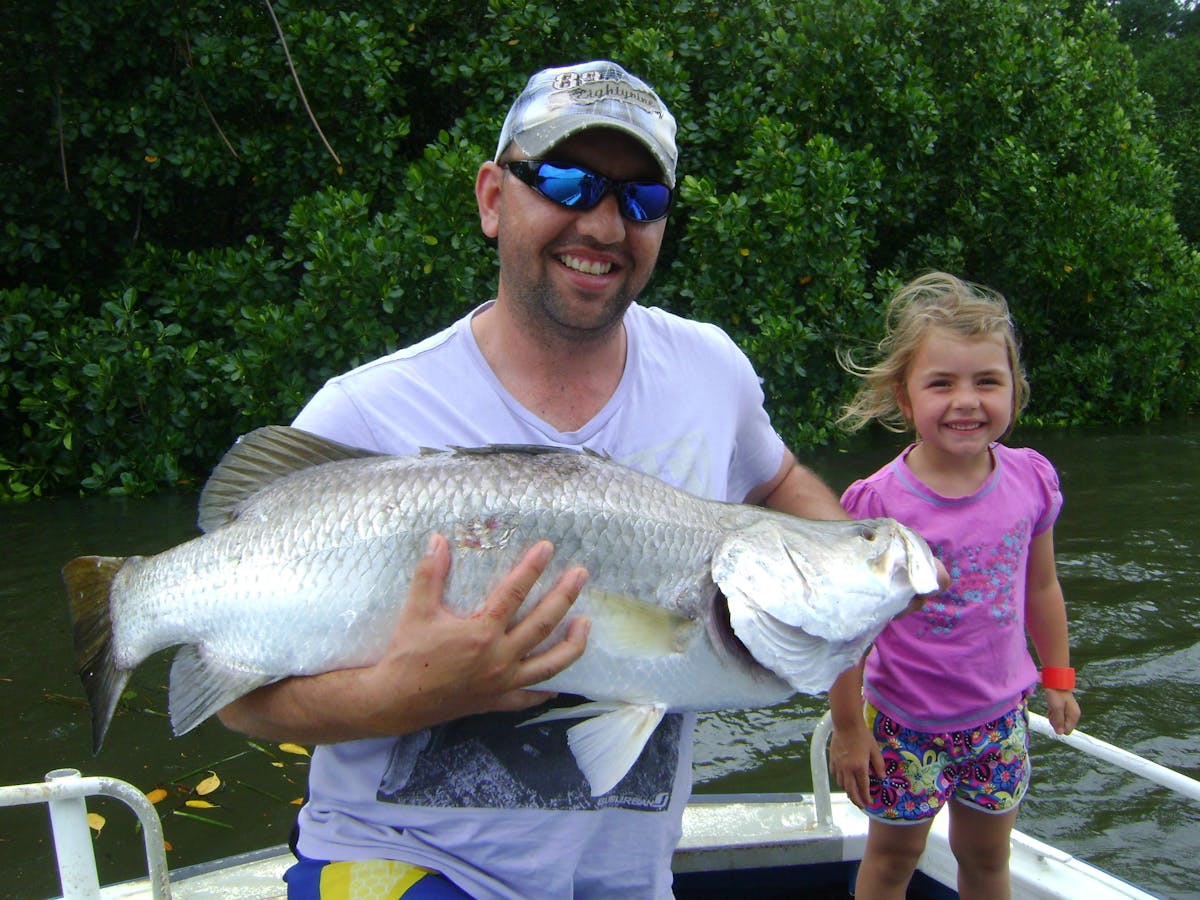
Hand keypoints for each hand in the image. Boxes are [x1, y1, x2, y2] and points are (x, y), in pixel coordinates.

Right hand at [358, 534, 590, 731]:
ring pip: (549, 664)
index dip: (532, 568)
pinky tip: (560, 684)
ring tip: (586, 624)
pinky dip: (546, 691)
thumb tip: (438, 540)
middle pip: (542, 623)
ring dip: (572, 644)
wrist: (396, 701)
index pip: (515, 592)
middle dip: (565, 596)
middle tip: (581, 575)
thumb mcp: (416, 610)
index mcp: (482, 632)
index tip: (548, 548)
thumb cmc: (407, 655)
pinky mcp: (497, 702)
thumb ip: (430, 574)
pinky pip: (529, 697)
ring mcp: (502, 682)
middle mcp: (499, 657)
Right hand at [829, 720, 883, 808]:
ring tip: (853, 794)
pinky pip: (835, 775)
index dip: (866, 798)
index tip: (870, 803)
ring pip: (841, 784)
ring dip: (848, 791)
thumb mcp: (874, 750)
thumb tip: (882, 777)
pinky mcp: (832, 760)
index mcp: (860, 767)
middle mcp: (847, 769)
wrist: (846, 724)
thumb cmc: (862, 735)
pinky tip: (844, 780)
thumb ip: (879, 765)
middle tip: (861, 805)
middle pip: (850, 790)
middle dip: (856, 800)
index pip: (863, 788)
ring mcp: (838, 765)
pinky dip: (840, 781)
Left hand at [1044, 688, 1080, 734]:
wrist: (1055, 682)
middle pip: (1063, 727)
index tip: (1054, 716)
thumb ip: (1059, 721)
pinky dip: (1052, 713)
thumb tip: (1060, 733)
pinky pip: (1057, 716)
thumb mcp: (1056, 708)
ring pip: (1059, 722)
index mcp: (1074, 716)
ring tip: (1051, 707)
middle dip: (1055, 721)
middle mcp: (1073, 715)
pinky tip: (1051, 706)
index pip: (1067, 731)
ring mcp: (1068, 712)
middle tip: (1052, 711)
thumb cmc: (1056, 694)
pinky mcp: (1063, 709)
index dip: (1059, 726)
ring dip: (1053, 716)